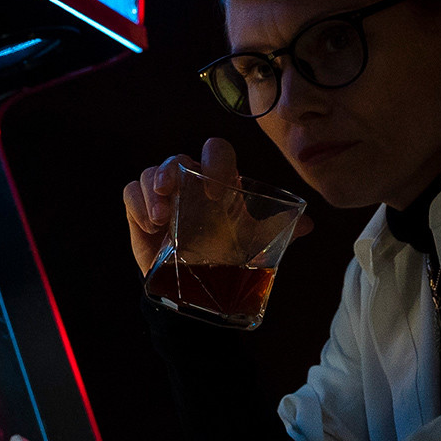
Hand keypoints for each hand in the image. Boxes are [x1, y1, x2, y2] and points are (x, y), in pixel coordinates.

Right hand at [122, 138, 313, 275]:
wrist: (197, 289)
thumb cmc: (226, 259)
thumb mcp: (255, 246)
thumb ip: (280, 231)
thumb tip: (309, 225)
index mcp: (220, 182)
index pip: (216, 152)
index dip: (215, 161)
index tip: (215, 190)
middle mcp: (190, 183)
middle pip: (177, 158)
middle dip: (171, 170)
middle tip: (170, 191)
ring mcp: (164, 195)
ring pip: (151, 172)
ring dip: (152, 190)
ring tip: (161, 218)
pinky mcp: (140, 210)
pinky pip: (131, 192)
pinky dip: (138, 204)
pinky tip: (152, 226)